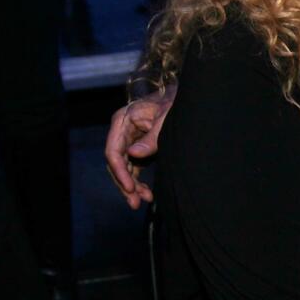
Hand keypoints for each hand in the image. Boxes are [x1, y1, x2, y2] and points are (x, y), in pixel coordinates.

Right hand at [104, 85, 176, 209]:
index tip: (130, 188)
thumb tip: (134, 154)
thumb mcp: (167, 119)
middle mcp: (122, 131)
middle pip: (116, 162)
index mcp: (123, 120)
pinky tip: (146, 193)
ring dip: (132, 186)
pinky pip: (134, 166)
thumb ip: (152, 138)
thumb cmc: (175, 103)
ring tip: (143, 200)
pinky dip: (138, 180)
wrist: (186, 97)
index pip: (113, 151)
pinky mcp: (138, 146)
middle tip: (134, 203)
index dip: (120, 172)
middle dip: (125, 184)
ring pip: (125, 168)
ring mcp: (129, 139)